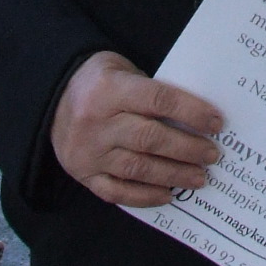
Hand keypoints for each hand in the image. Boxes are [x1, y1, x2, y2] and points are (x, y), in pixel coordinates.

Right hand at [51, 51, 224, 206]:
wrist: (50, 98)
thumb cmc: (98, 82)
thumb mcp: (122, 69)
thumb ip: (152, 89)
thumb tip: (196, 116)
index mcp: (109, 90)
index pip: (158, 99)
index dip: (191, 112)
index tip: (216, 123)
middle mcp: (96, 123)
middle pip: (150, 139)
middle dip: (187, 149)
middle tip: (212, 155)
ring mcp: (88, 152)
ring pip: (137, 168)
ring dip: (173, 174)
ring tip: (199, 177)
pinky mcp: (83, 175)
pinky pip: (116, 192)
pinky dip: (144, 196)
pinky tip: (168, 194)